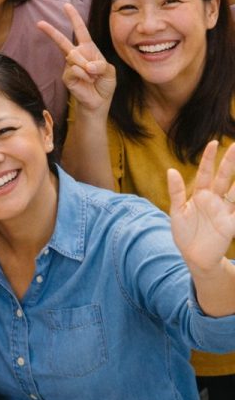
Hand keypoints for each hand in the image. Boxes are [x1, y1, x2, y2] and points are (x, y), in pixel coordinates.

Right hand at [37, 2, 115, 112]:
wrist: (99, 101)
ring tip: (93, 77)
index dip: (74, 18)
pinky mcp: (66, 76)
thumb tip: (86, 66)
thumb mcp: (109, 72)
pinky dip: (85, 76)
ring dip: (88, 68)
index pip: (80, 31)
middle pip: (62, 41)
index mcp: (88, 49)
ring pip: (75, 58)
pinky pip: (75, 70)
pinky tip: (88, 81)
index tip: (66, 5)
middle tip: (39, 23)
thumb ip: (101, 65)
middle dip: (51, 31)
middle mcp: (77, 55)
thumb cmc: (104, 84)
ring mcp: (69, 66)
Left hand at [169, 141, 234, 273]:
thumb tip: (171, 170)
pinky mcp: (230, 225)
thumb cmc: (184, 233)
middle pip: (224, 178)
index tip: (213, 142)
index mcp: (200, 195)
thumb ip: (176, 192)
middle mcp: (215, 200)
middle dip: (229, 163)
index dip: (208, 158)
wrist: (193, 256)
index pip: (205, 173)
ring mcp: (224, 212)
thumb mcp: (177, 211)